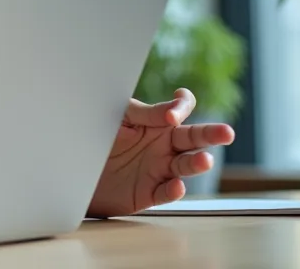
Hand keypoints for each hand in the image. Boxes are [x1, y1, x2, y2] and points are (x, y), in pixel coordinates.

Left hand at [86, 88, 235, 217]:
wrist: (72, 168)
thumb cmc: (96, 137)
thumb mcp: (117, 118)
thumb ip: (145, 114)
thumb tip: (173, 112)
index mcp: (156, 122)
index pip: (180, 109)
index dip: (182, 107)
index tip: (172, 114)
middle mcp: (163, 145)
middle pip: (194, 138)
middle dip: (211, 135)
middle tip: (226, 132)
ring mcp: (159, 169)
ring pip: (185, 166)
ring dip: (197, 164)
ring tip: (204, 160)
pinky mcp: (149, 192)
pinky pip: (166, 192)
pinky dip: (173, 190)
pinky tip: (176, 186)